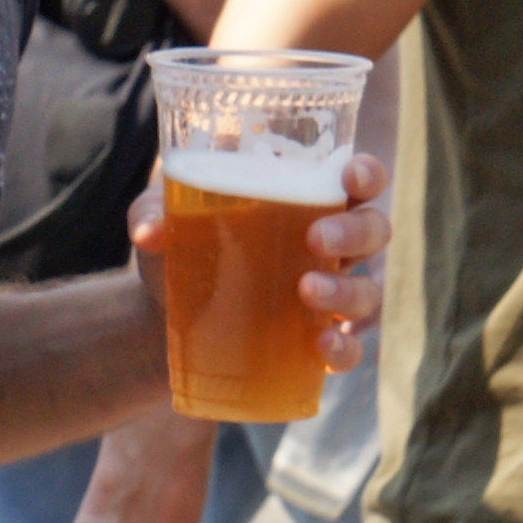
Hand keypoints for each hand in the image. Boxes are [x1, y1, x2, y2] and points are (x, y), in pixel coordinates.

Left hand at [127, 151, 388, 369]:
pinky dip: (343, 348)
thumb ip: (153, 214)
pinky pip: (350, 347)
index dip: (366, 173)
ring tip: (307, 289)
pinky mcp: (317, 341)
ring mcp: (331, 295)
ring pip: (367, 290)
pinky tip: (322, 346)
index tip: (351, 176)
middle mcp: (333, 246)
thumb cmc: (180, 246)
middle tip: (316, 239)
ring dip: (346, 290)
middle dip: (354, 232)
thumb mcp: (161, 220)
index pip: (357, 180)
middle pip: (374, 230)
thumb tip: (149, 232)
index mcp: (308, 201)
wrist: (162, 316)